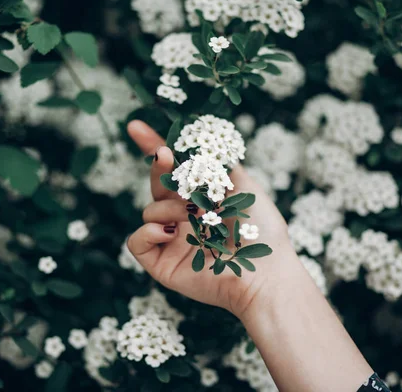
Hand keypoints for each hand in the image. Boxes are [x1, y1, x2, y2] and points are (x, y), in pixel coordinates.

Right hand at [126, 120, 301, 318]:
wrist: (265, 273)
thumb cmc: (261, 231)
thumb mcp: (245, 186)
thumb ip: (221, 164)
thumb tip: (203, 143)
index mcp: (202, 200)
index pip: (174, 171)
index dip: (154, 148)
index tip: (136, 128)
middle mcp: (184, 219)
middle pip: (157, 186)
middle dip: (158, 168)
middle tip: (164, 156)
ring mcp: (172, 242)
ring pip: (149, 211)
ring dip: (168, 209)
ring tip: (194, 217)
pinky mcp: (162, 264)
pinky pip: (136, 241)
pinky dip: (147, 232)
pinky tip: (169, 233)